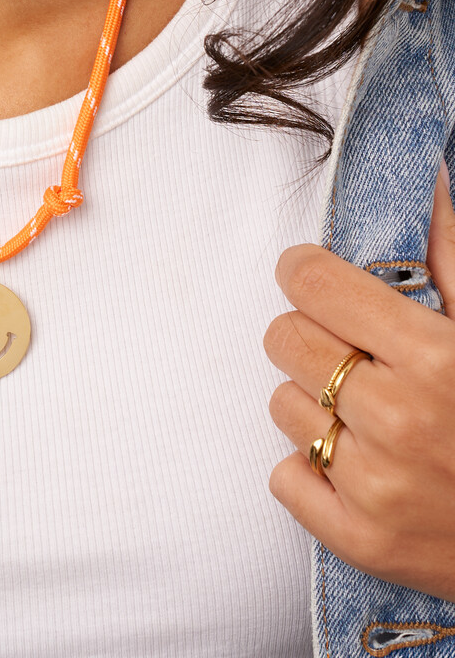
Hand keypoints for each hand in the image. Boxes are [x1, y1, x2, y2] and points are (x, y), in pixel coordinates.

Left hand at [263, 170, 454, 599]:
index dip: (309, 272)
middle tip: (356, 351)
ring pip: (283, 404)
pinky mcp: (361, 540)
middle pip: (285, 338)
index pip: (311, 284)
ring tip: (372, 413)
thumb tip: (430, 182)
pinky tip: (363, 463)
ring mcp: (374, 486)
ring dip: (318, 402)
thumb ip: (452, 255)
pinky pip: (285, 477)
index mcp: (432, 356)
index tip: (318, 277)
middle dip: (314, 335)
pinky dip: (314, 468)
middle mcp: (396, 419)